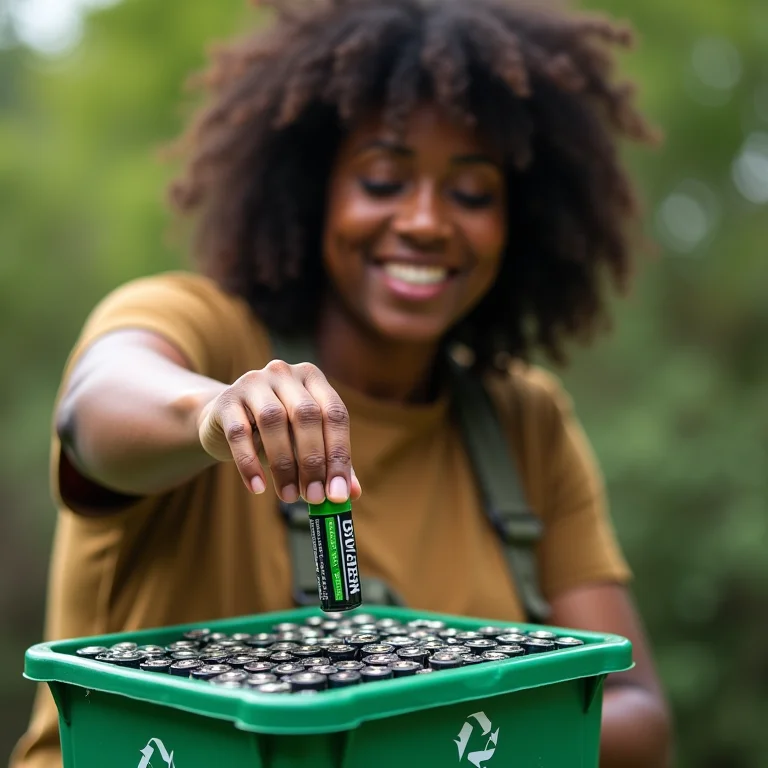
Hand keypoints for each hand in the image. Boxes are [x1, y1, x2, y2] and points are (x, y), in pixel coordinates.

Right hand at [196, 360, 361, 503]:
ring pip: (273, 420)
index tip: (338, 493)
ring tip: (289, 496)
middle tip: (314, 497)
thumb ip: (330, 462)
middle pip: (306, 414)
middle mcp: (285, 373)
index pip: (335, 414)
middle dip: (313, 461)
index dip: (339, 454)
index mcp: (312, 379)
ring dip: (284, 464)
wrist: (224, 421)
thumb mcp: (304, 442)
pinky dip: (249, 463)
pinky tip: (258, 487)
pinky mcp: (226, 400)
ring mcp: (254, 382)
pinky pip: (239, 433)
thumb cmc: (275, 432)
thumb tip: (351, 494)